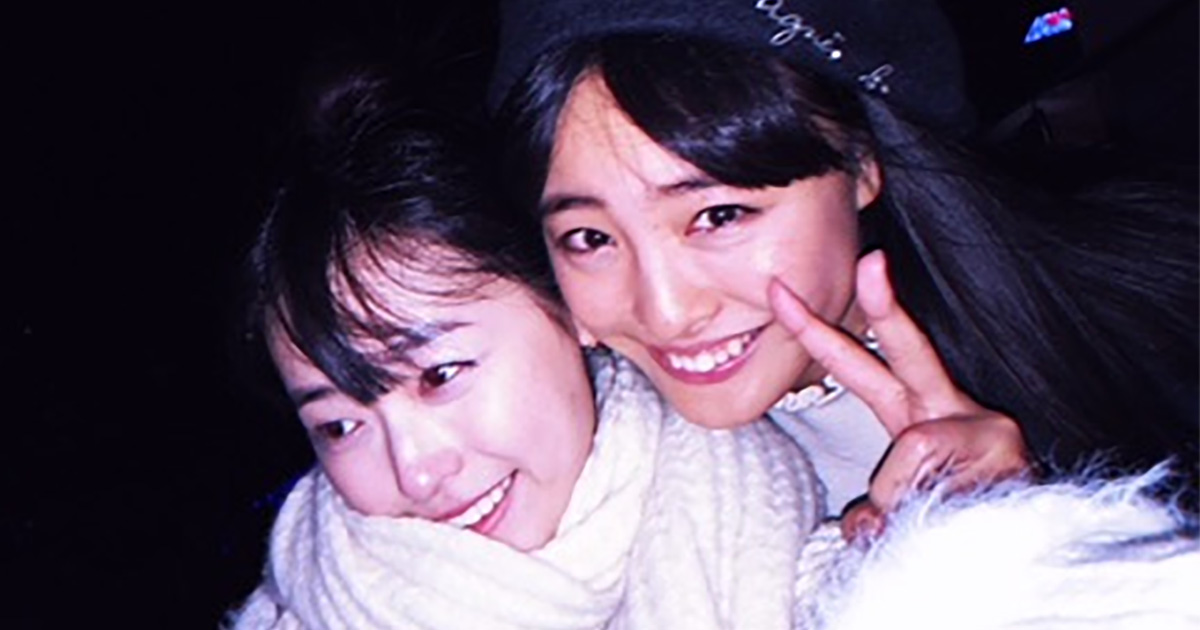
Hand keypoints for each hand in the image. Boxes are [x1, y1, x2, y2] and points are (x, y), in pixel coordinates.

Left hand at [768, 251, 1030, 531]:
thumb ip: (872, 514)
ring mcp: (987, 429)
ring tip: (939, 522)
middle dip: (883, 305)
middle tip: (869, 261)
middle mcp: (951, 408)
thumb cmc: (962, 524)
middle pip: (909, 349)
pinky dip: (934, 524)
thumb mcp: (899, 516)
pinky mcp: (1010, 457)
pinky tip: (960, 527)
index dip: (818, 333)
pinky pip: (940, 490)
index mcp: (916, 411)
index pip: (860, 367)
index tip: (781, 293)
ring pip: (912, 453)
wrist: (1033, 549)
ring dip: (908, 505)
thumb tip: (866, 526)